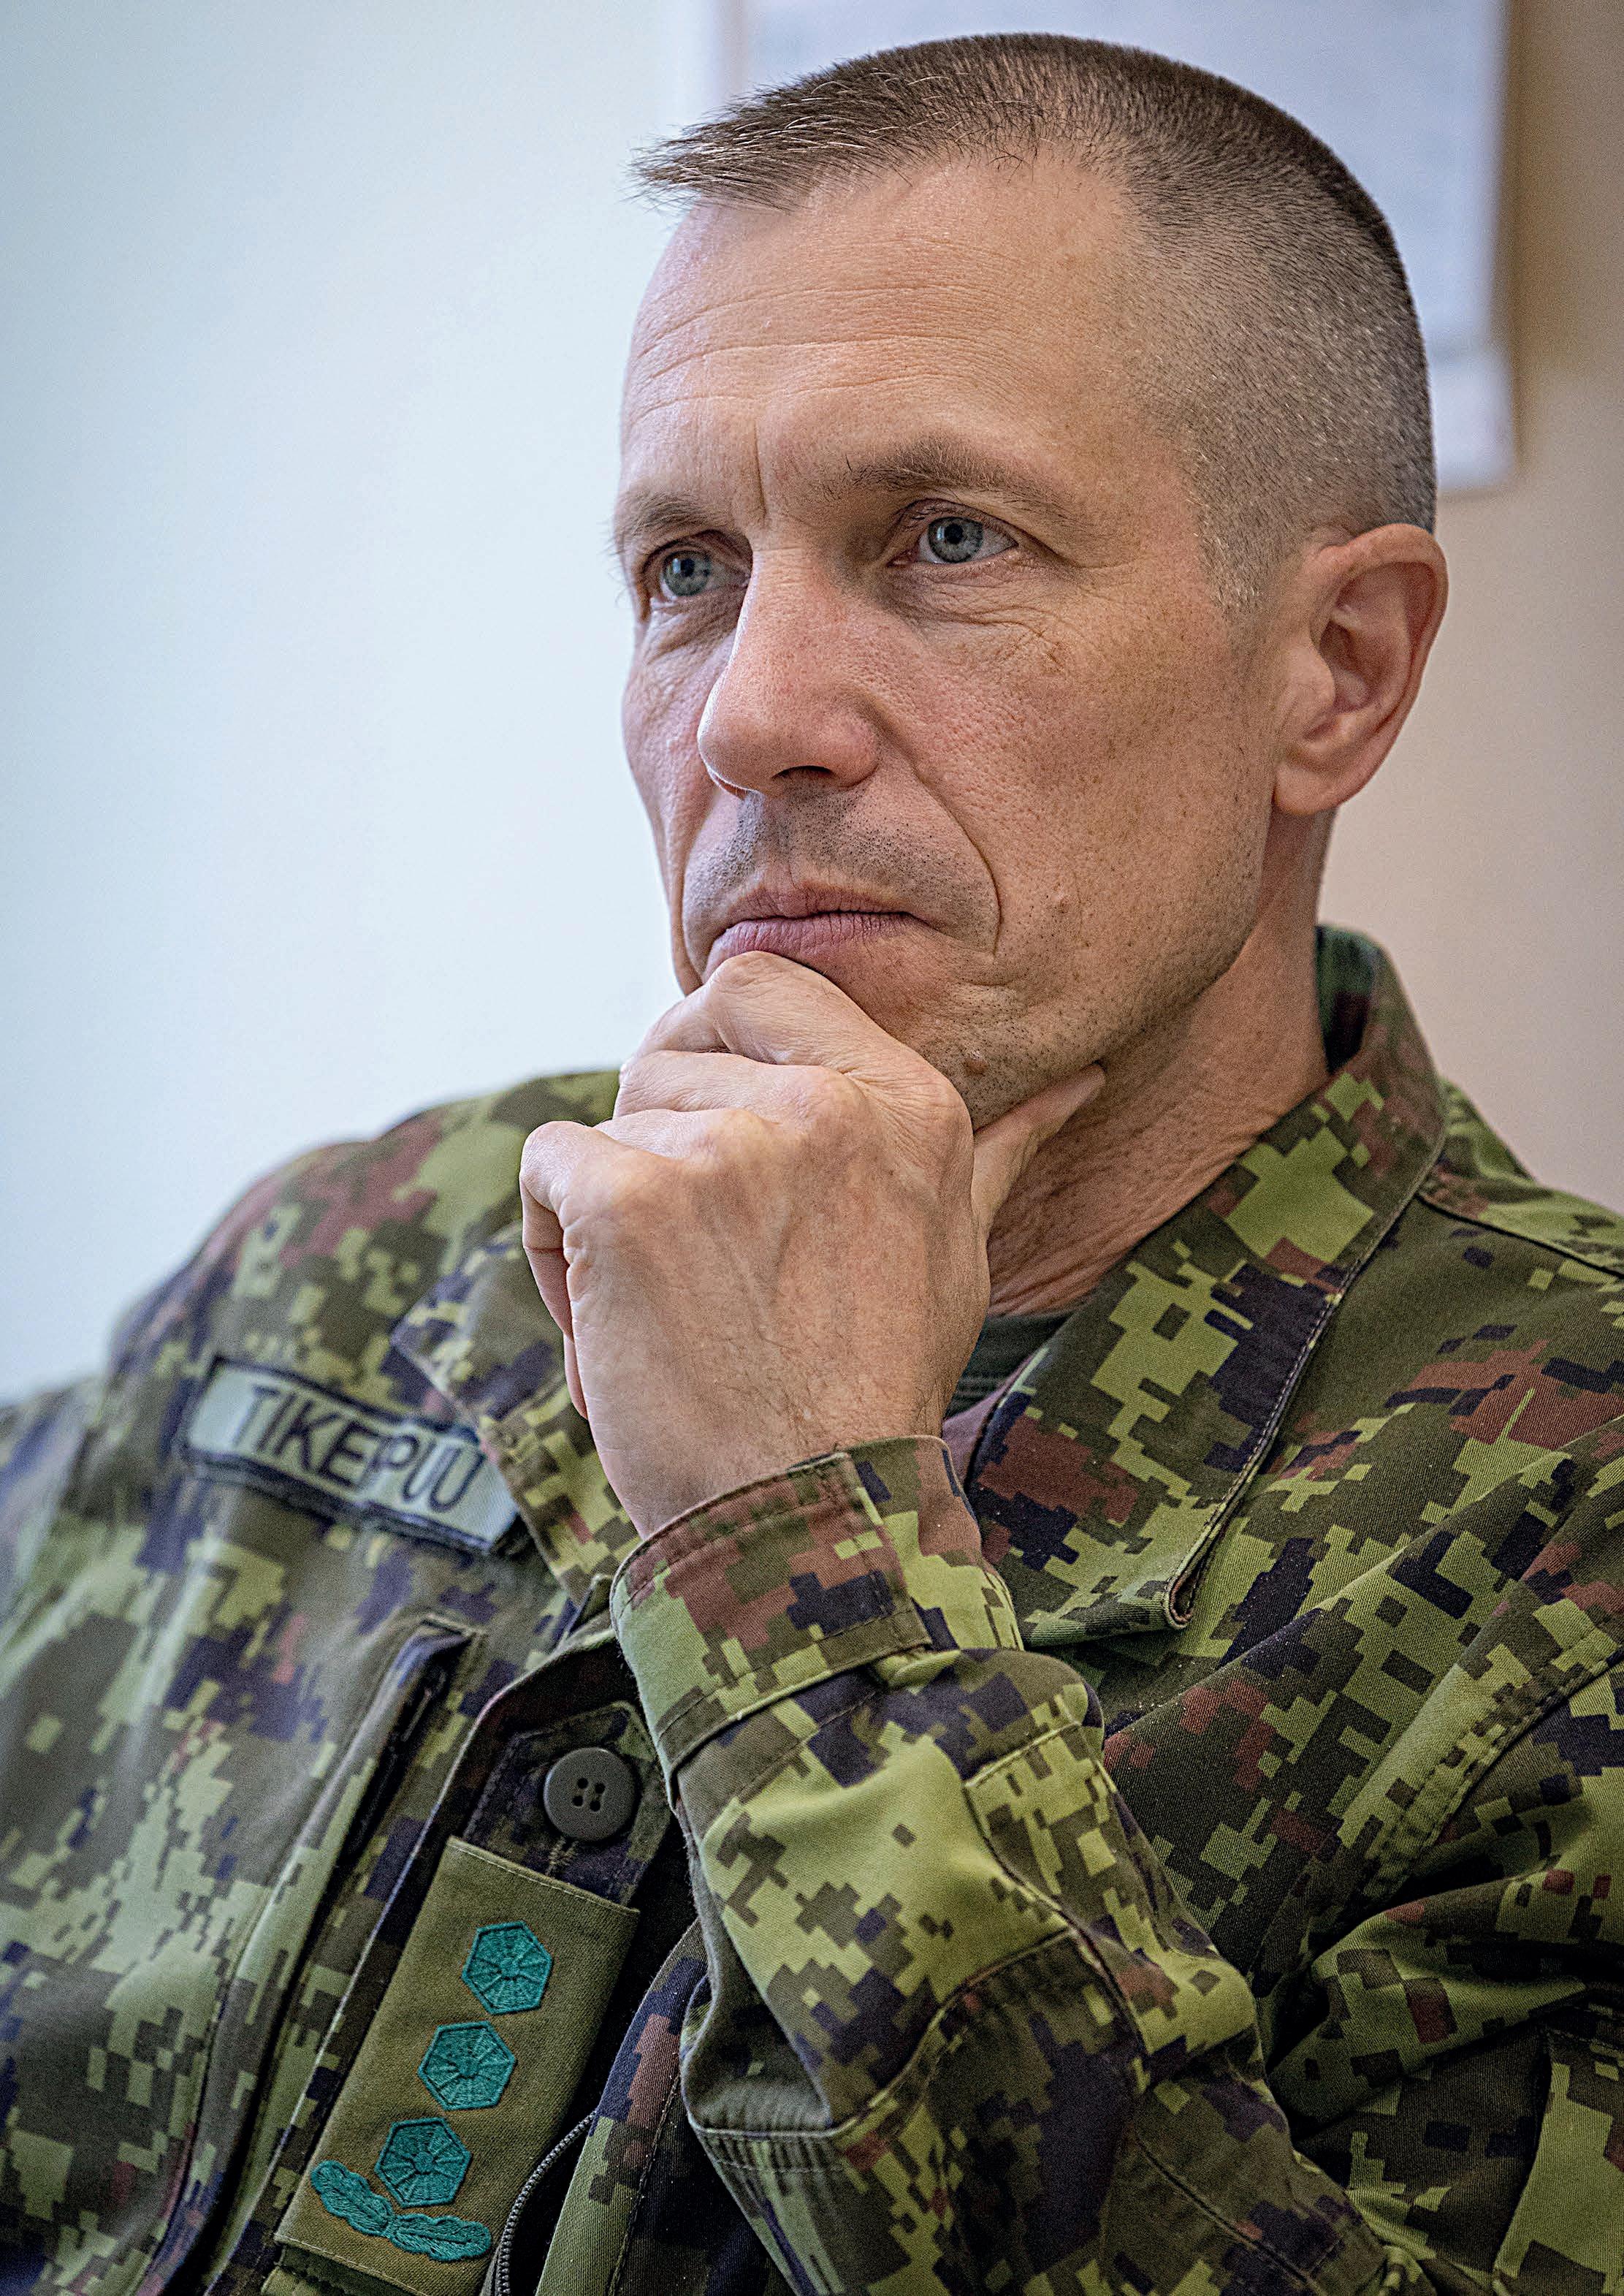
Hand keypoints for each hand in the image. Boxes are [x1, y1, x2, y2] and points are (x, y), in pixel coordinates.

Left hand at [519, 953, 1100, 1534]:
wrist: (807, 1519)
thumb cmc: (875, 1390)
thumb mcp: (959, 1250)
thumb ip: (1000, 1148)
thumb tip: (1079, 1079)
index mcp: (906, 1101)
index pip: (760, 980)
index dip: (708, 1041)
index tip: (709, 1129)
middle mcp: (822, 1105)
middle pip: (668, 1049)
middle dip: (655, 1139)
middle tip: (696, 1257)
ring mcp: (723, 1148)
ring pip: (606, 1120)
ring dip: (606, 1213)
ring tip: (667, 1311)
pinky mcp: (631, 1199)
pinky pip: (546, 1167)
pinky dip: (547, 1245)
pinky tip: (608, 1321)